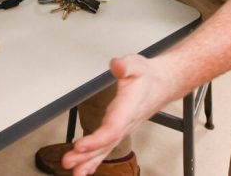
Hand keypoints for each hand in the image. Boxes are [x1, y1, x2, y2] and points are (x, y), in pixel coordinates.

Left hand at [63, 54, 173, 174]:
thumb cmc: (147, 77)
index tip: (79, 145)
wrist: (162, 85)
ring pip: (106, 149)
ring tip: (73, 170)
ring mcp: (123, 129)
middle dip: (87, 155)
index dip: (96, 139)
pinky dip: (95, 160)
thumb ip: (126, 65)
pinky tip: (84, 169)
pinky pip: (107, 148)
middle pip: (106, 144)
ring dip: (89, 161)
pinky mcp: (119, 130)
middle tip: (68, 162)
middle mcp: (125, 123)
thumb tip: (117, 65)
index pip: (112, 129)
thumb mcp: (137, 65)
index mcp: (128, 109)